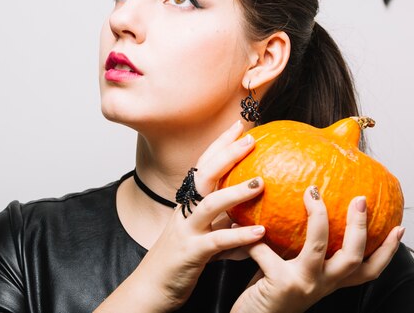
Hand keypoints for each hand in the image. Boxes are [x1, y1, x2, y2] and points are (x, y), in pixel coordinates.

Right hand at [131, 120, 266, 309]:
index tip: (239, 125)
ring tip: (261, 182)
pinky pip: (217, 242)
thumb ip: (228, 226)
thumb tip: (258, 221)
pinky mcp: (191, 253)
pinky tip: (260, 232)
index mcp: (189, 202)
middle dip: (227, 154)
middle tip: (250, 139)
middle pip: (205, 174)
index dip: (220, 144)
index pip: (204, 165)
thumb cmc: (182, 261)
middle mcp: (185, 210)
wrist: (153, 288)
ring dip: (236, 191)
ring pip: (209, 204)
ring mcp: (187, 230)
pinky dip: (239, 236)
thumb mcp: (206, 237)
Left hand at [230, 189, 403, 312]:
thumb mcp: (293, 268)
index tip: (400, 227)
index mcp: (329, 281)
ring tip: (313, 193)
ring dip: (319, 217)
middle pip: (354, 255)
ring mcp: (305, 284)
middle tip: (360, 198)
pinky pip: (267, 250)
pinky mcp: (282, 284)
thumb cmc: (268, 291)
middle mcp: (323, 284)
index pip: (369, 269)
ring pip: (321, 246)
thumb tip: (305, 205)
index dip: (388, 251)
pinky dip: (255, 236)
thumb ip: (301, 247)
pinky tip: (241, 221)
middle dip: (360, 225)